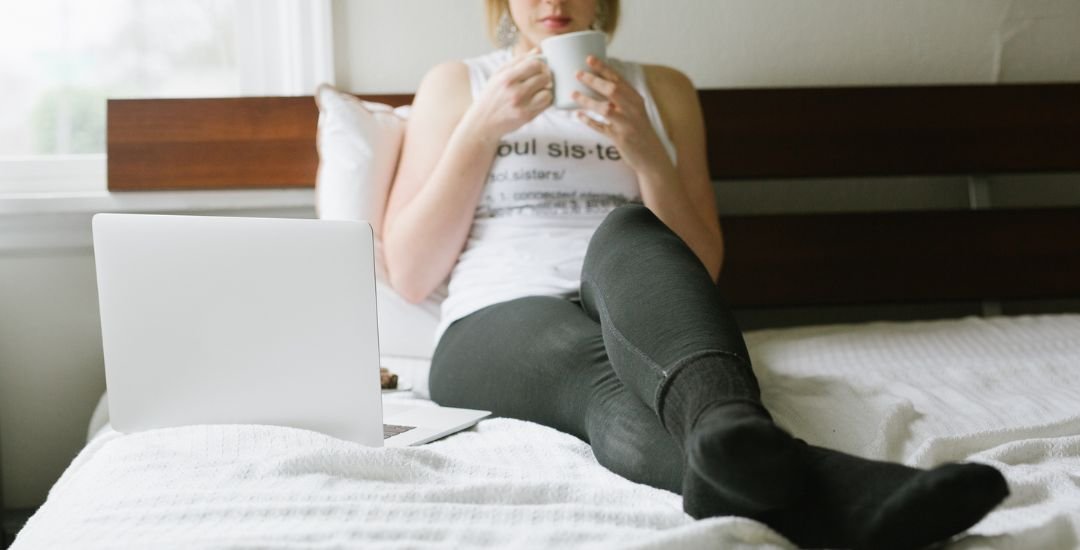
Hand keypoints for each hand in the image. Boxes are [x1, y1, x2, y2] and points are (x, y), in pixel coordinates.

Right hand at [466, 48, 552, 140]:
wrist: (483, 122)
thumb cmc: (492, 95)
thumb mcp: (498, 74)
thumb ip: (518, 61)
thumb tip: (538, 52)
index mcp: (507, 78)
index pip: (535, 64)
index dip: (540, 64)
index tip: (538, 68)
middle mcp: (515, 92)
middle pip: (544, 77)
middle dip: (544, 76)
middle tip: (539, 79)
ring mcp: (522, 106)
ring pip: (548, 92)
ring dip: (546, 90)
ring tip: (539, 90)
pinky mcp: (528, 117)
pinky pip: (546, 105)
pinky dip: (545, 101)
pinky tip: (538, 99)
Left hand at [573, 56, 671, 173]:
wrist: (652, 157)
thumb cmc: (639, 131)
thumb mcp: (634, 111)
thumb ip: (620, 99)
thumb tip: (596, 84)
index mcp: (636, 98)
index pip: (618, 78)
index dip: (603, 68)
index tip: (589, 58)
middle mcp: (633, 109)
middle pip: (612, 89)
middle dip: (594, 80)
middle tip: (577, 73)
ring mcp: (627, 124)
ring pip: (605, 108)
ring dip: (588, 100)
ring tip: (573, 94)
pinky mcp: (621, 138)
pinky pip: (602, 128)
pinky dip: (590, 122)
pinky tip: (579, 116)